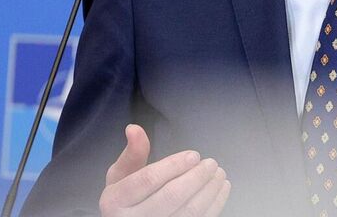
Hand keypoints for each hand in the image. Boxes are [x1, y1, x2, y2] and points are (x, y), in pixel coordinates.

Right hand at [98, 123, 230, 216]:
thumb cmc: (124, 200)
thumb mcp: (120, 177)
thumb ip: (131, 154)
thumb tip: (134, 129)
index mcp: (115, 201)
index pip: (148, 179)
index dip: (174, 165)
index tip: (193, 155)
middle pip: (171, 196)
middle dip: (196, 177)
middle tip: (210, 163)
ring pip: (188, 211)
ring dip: (209, 190)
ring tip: (218, 174)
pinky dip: (214, 204)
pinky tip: (220, 189)